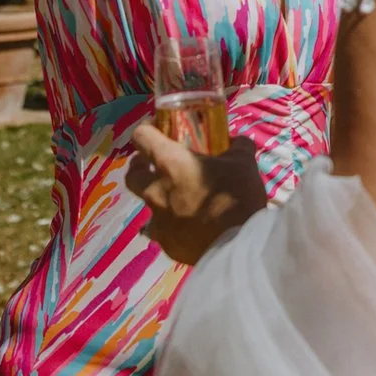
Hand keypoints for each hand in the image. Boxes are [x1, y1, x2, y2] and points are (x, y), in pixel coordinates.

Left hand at [124, 123, 267, 264]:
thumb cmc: (237, 196)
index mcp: (170, 164)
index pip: (141, 136)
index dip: (147, 130)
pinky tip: (191, 227)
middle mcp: (156, 192)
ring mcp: (158, 221)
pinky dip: (174, 225)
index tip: (159, 130)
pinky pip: (164, 231)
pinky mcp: (166, 245)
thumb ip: (236, 146)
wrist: (240, 246)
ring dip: (159, 199)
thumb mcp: (244, 161)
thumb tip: (234, 140)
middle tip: (156, 166)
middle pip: (132, 175)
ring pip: (148, 206)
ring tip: (181, 201)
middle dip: (140, 168)